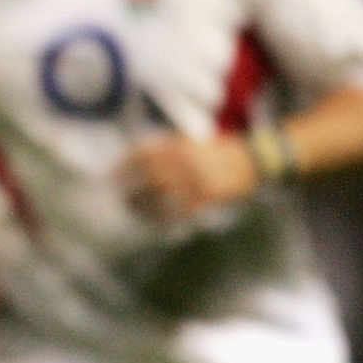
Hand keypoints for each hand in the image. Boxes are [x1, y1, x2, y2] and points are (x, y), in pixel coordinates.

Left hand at [118, 133, 257, 219]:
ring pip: (161, 196)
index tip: (110, 176)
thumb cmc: (216, 150)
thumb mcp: (190, 140)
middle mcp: (184, 161)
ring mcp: (196, 180)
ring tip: (134, 211)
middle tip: (120, 198)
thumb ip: (166, 147)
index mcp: (178, 145)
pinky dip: (166, 217)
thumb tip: (134, 159)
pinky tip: (156, 222)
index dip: (124, 166)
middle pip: (147, 177)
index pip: (142, 154)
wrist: (252, 159)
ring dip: (144, 206)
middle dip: (130, 189)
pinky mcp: (208, 196)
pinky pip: (181, 211)